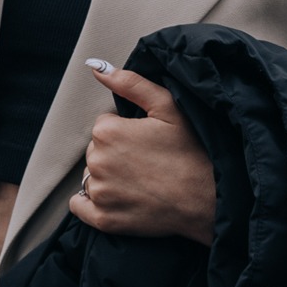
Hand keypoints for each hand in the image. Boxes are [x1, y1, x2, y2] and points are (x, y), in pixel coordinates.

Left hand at [72, 62, 215, 244]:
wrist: (207, 197)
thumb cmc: (190, 149)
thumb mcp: (166, 106)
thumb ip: (129, 83)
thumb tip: (95, 67)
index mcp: (107, 131)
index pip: (105, 124)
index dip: (128, 129)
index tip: (148, 139)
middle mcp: (96, 162)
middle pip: (97, 150)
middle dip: (116, 151)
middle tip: (147, 159)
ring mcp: (99, 193)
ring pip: (92, 175)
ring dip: (107, 176)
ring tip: (140, 179)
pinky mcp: (102, 220)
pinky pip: (80, 206)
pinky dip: (91, 202)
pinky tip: (117, 197)